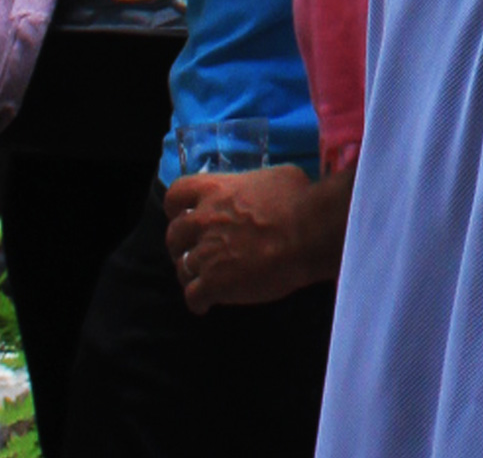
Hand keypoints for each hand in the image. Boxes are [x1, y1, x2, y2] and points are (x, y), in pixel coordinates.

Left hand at [162, 165, 338, 311]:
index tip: (184, 214)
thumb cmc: (299, 200)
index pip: (176, 194)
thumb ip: (254, 187)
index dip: (177, 207)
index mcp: (217, 190)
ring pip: (182, 269)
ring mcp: (206, 253)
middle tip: (196, 250)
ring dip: (192, 274)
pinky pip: (192, 297)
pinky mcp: (213, 284)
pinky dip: (198, 302)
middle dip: (181, 245)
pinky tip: (207, 304)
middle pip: (174, 235)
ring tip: (204, 280)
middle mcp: (204, 220)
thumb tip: (260, 192)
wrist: (308, 233)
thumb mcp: (275, 177)